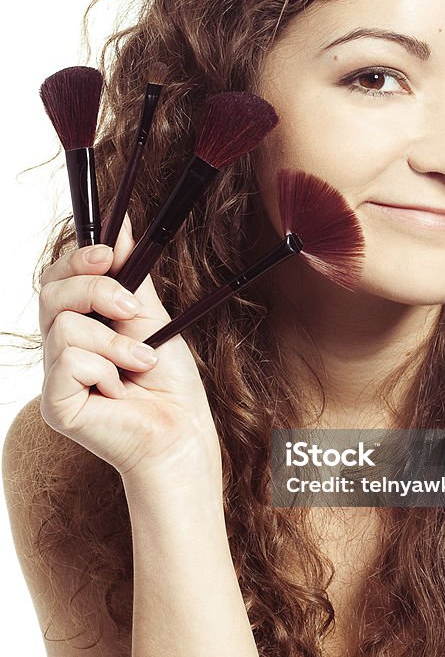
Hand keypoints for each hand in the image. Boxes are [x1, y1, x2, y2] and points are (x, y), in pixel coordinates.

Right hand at [39, 216, 222, 493]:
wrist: (182, 429)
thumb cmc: (168, 382)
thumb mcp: (150, 317)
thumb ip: (130, 277)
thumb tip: (123, 227)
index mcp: (80, 325)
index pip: (57, 279)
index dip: (77, 259)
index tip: (109, 254)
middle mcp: (60, 349)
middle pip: (51, 292)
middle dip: (96, 290)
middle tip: (130, 309)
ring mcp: (54, 377)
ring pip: (64, 325)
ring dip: (114, 342)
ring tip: (137, 364)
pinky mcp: (55, 403)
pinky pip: (69, 360)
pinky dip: (105, 369)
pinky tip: (119, 391)